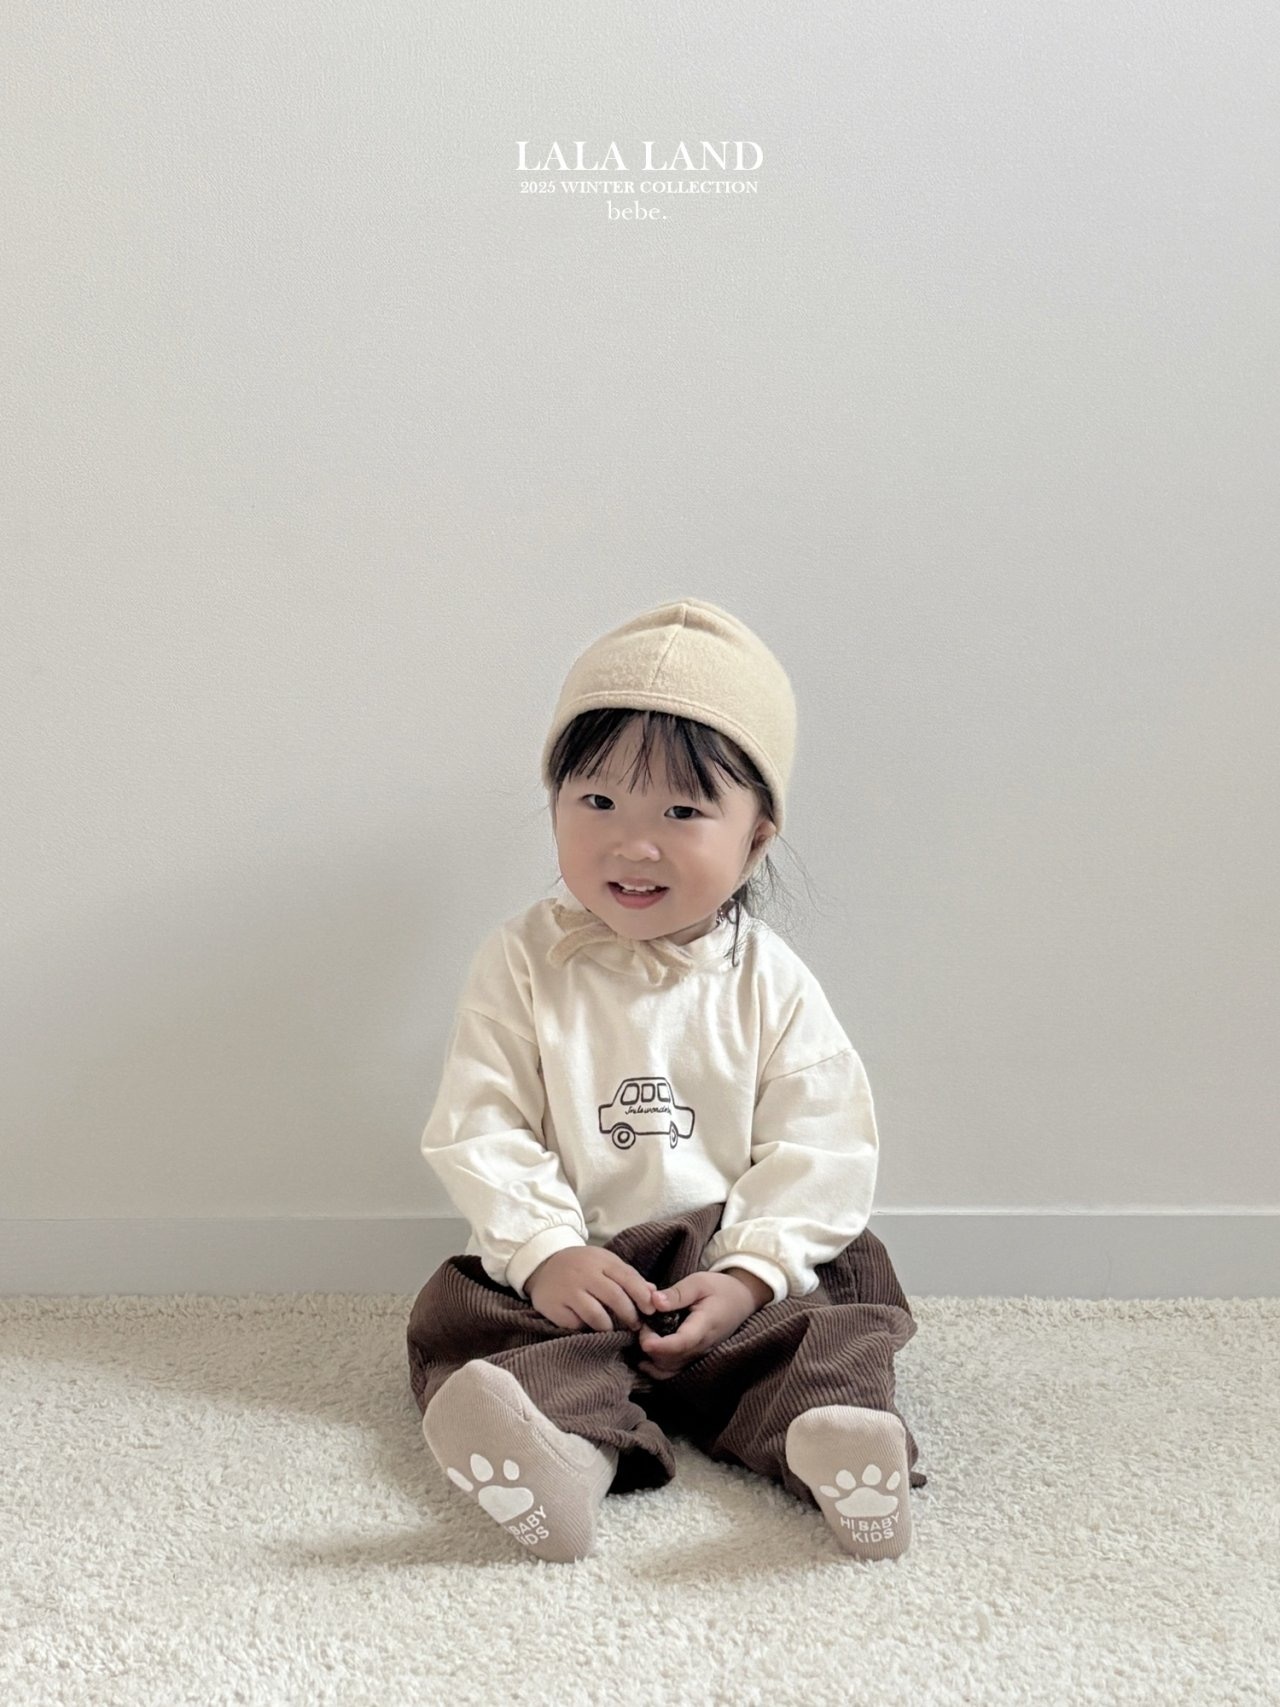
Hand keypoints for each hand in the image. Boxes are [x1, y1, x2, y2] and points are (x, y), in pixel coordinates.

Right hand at [525, 1245, 655, 1332]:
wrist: (543, 1264)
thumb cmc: (582, 1266)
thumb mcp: (605, 1263)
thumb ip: (629, 1277)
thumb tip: (654, 1293)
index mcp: (601, 1260)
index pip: (628, 1278)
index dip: (642, 1296)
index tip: (651, 1311)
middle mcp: (585, 1273)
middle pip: (615, 1298)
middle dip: (629, 1315)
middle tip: (635, 1325)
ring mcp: (568, 1290)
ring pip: (596, 1316)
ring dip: (609, 1327)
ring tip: (612, 1329)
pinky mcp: (554, 1307)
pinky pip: (576, 1324)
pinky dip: (584, 1328)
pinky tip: (587, 1326)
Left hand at [636, 1270, 766, 1378]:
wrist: (741, 1301)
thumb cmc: (719, 1289)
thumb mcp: (699, 1282)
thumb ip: (676, 1293)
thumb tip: (654, 1301)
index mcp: (704, 1326)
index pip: (682, 1343)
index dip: (661, 1345)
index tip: (644, 1340)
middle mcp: (702, 1347)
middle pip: (671, 1358)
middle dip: (650, 1345)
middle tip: (642, 1323)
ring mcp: (699, 1356)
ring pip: (670, 1368)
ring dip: (652, 1356)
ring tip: (646, 1334)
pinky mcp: (695, 1359)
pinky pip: (674, 1372)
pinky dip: (657, 1369)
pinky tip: (645, 1360)